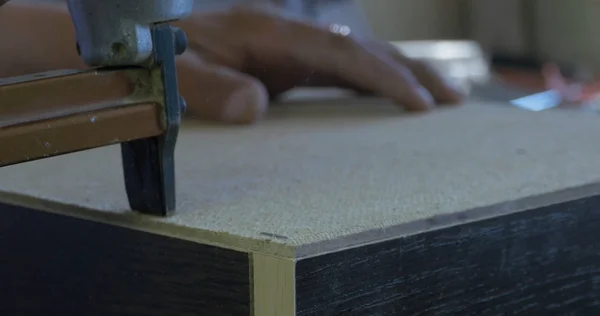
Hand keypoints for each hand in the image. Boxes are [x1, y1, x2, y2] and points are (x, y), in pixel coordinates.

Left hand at [175, 5, 463, 123]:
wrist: (153, 42)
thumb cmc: (164, 59)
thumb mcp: (176, 75)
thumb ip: (210, 88)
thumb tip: (256, 108)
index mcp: (268, 33)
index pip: (340, 51)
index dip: (381, 75)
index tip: (417, 101)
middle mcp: (289, 35)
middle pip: (363, 48)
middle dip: (411, 71)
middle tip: (453, 99)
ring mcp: (293, 47)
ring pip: (359, 56)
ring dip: (401, 74)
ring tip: (441, 98)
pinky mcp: (291, 62)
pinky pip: (342, 71)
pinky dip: (374, 83)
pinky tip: (392, 97)